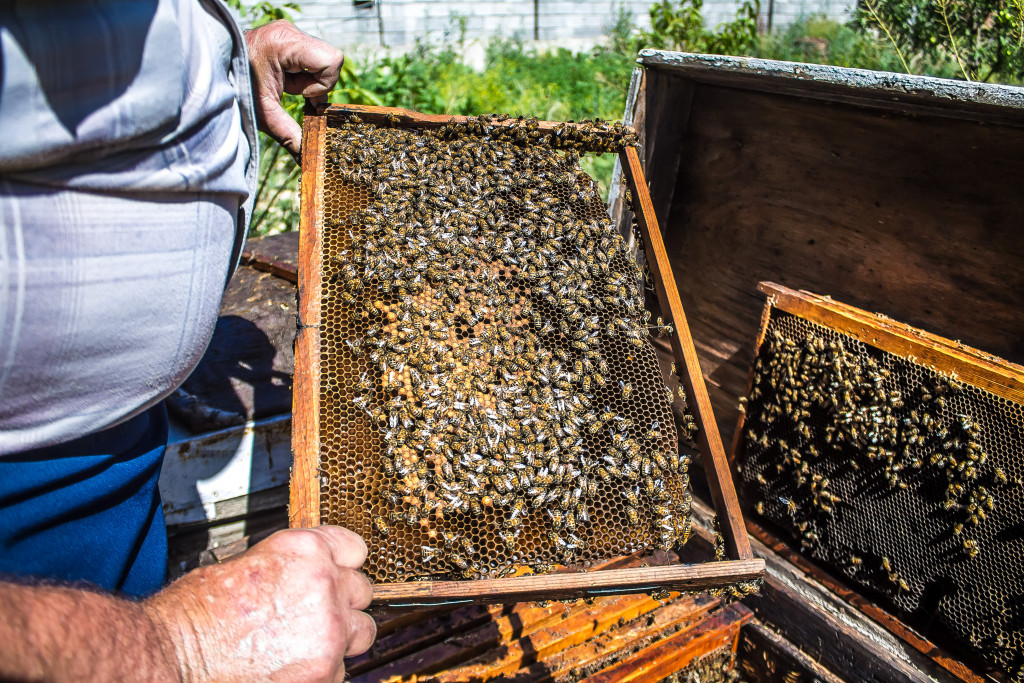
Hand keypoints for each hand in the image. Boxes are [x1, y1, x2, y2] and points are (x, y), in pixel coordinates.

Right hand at [144, 526, 374, 681]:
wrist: (174, 654)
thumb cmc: (196, 612)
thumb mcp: (248, 563)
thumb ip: (291, 568)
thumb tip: (305, 577)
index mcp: (305, 551)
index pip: (354, 548)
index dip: (342, 564)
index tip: (337, 574)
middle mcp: (325, 585)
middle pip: (362, 591)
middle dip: (341, 603)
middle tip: (314, 615)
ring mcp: (329, 629)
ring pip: (360, 632)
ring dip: (340, 638)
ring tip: (305, 645)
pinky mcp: (324, 671)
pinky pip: (340, 670)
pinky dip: (321, 672)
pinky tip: (290, 668)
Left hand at [245, 20, 343, 159]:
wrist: (209, 71)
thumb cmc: (234, 88)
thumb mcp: (264, 115)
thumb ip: (290, 135)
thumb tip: (307, 158)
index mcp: (284, 44)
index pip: (331, 60)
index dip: (323, 83)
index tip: (301, 94)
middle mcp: (289, 32)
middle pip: (330, 59)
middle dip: (317, 83)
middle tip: (294, 92)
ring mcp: (288, 32)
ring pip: (323, 59)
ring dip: (308, 79)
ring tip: (285, 85)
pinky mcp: (286, 37)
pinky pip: (311, 58)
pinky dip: (303, 74)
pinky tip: (285, 80)